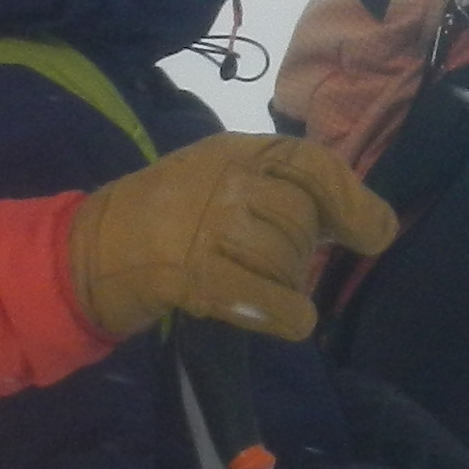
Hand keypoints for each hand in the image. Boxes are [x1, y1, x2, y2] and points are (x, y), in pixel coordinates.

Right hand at [70, 133, 396, 340]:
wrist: (91, 249)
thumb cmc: (170, 216)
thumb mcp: (225, 178)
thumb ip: (290, 189)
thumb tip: (371, 223)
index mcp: (237, 150)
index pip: (311, 164)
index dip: (352, 200)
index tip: (376, 234)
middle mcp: (225, 180)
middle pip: (302, 221)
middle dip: (299, 251)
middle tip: (269, 262)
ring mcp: (207, 227)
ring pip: (287, 261)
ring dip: (285, 284)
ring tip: (253, 283)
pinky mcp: (194, 277)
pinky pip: (270, 300)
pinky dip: (288, 315)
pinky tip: (289, 318)